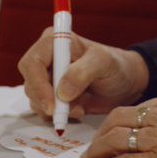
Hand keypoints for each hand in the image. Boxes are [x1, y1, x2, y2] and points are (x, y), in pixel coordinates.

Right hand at [17, 27, 146, 119]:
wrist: (126, 84)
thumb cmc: (116, 66)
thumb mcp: (104, 63)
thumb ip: (82, 73)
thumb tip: (61, 92)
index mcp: (54, 41)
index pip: (32, 63)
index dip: (38, 85)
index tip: (53, 105)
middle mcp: (46, 58)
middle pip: (30, 84)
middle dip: (47, 102)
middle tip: (70, 111)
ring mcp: (47, 78)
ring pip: (35, 100)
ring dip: (56, 110)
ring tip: (80, 107)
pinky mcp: (52, 95)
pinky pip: (44, 110)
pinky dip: (59, 116)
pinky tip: (78, 110)